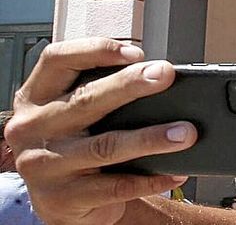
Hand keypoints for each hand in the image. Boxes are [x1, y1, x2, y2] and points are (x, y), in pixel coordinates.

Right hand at [5, 38, 197, 224]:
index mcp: (35, 97)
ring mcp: (45, 165)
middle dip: (131, 85)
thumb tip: (156, 77)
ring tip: (185, 132)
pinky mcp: (64, 198)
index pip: (56, 59)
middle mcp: (33, 128)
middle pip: (86, 99)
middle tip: (166, 75)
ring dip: (151, 137)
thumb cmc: (75, 145)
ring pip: (106, 145)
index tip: (135, 51)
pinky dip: (150, 178)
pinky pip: (116, 186)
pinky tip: (174, 171)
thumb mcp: (71, 114)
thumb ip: (100, 92)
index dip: (95, 50)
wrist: (62, 203)